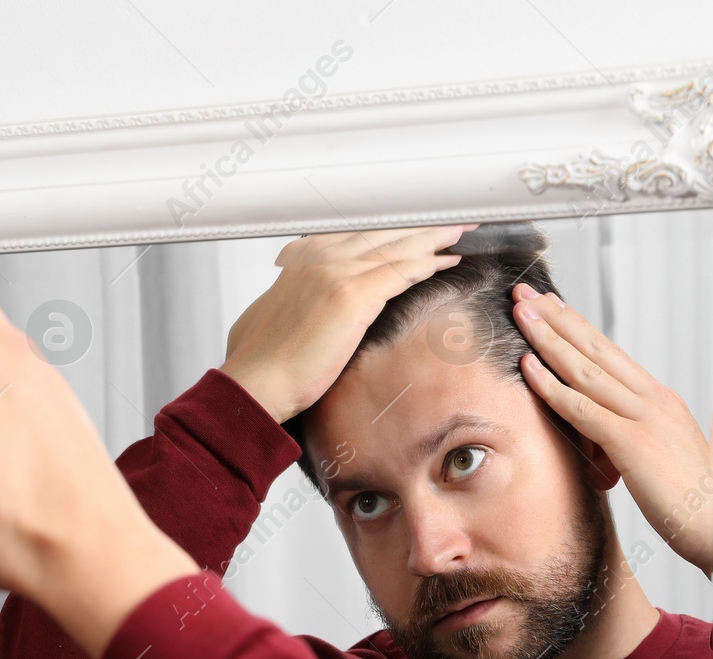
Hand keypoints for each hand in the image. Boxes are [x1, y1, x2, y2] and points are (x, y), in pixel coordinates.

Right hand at [220, 225, 475, 422]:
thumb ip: (290, 298)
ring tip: (457, 231)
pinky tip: (448, 260)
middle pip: (379, 233)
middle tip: (445, 220)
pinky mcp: (352, 296)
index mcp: (300, 260)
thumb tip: (298, 305)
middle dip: (415, 226)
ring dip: (431, 238)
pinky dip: (428, 264)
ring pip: (395, 247)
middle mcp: (318, 258)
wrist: (255, 384)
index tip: (407, 228)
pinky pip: (401, 272)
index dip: (385, 231)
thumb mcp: (269, 315)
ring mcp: (336, 272)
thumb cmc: (260, 362)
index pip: (353, 235)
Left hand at [512, 284, 712, 578]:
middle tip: (526, 292)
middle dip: (557, 318)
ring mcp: (645, 419)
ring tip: (521, 311)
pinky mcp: (634, 444)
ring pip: (585, 369)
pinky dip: (553, 386)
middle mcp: (654, 401)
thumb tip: (647, 439)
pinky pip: (584, 409)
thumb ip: (655, 443)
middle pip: (596, 349)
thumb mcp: (676, 463)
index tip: (553, 307)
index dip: (580, 329)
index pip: (612, 356)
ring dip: (548, 338)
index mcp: (663, 403)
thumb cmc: (706, 507)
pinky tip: (528, 367)